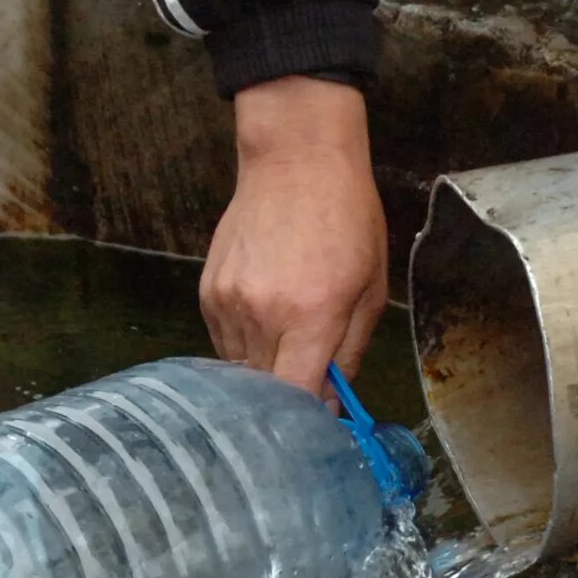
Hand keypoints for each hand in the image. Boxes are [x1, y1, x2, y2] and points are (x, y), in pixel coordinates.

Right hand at [200, 76, 390, 395]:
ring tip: (287, 338)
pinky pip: (224, 342)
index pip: (296, 398)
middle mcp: (262, 315)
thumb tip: (331, 404)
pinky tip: (265, 317)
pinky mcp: (208, 293)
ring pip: (241, 370)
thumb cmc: (347, 219)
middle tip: (310, 378)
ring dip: (265, 369)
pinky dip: (245, 344)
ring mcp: (228, 304)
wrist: (295, 160)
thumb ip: (348, 354)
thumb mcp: (369, 290)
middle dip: (289, 395)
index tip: (322, 416)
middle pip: (266, 391)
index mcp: (310, 315)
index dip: (308, 417)